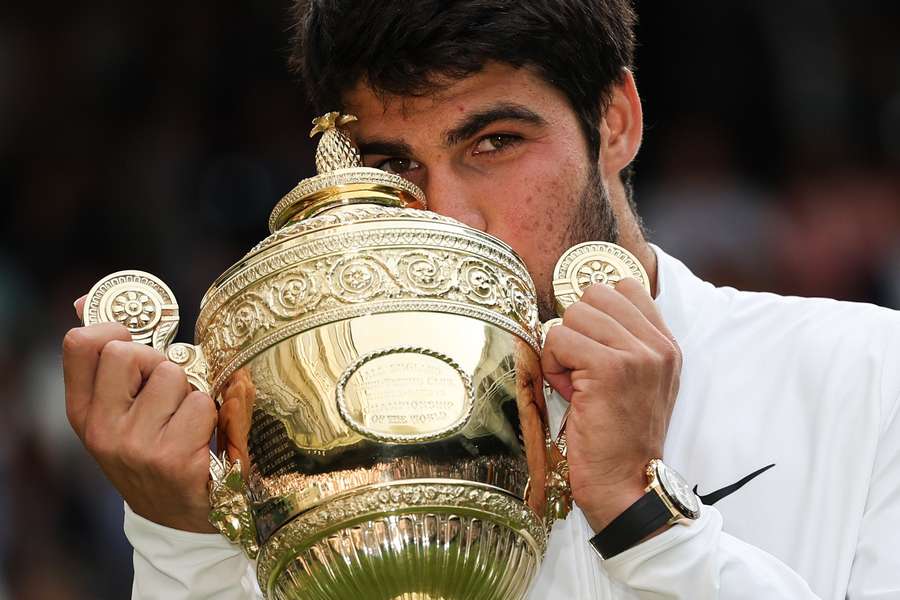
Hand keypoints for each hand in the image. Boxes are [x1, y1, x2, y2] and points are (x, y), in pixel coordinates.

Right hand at [63, 296, 217, 531]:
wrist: (177, 516)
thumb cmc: (153, 449)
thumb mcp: (120, 411)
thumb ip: (110, 362)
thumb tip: (84, 299)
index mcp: (83, 413)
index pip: (79, 344)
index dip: (112, 330)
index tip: (133, 341)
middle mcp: (102, 430)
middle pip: (130, 352)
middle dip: (159, 361)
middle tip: (169, 392)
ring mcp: (136, 446)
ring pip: (173, 375)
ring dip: (191, 391)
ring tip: (187, 421)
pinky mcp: (174, 459)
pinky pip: (203, 404)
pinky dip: (213, 415)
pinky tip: (203, 439)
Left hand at [542, 278, 680, 532]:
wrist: (626, 484)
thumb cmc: (619, 438)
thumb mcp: (636, 383)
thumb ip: (623, 343)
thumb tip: (581, 307)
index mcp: (666, 344)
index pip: (626, 286)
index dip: (596, 312)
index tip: (592, 347)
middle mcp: (657, 345)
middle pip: (595, 294)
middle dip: (577, 329)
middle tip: (581, 369)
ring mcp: (635, 354)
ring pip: (574, 314)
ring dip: (562, 349)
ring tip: (576, 383)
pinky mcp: (608, 368)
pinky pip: (559, 337)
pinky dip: (553, 364)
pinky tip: (569, 391)